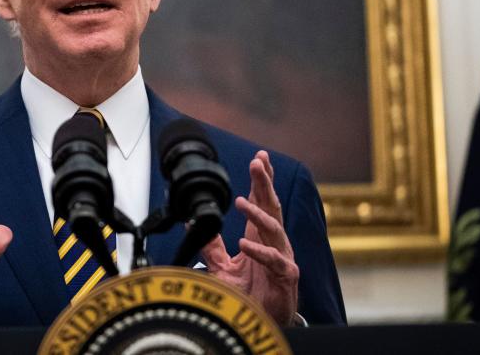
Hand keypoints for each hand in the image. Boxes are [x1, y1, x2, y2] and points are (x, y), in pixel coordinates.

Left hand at [200, 151, 299, 324]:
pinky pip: (274, 260)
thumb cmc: (249, 295)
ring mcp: (282, 257)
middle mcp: (273, 242)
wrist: (262, 322)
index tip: (260, 158)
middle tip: (258, 162)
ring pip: (274, 229)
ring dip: (258, 214)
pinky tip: (245, 244)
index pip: (262, 202)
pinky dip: (259, 251)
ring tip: (240, 201)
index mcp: (260, 236)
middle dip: (265, 183)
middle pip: (271, 206)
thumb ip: (212, 245)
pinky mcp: (286, 276)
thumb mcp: (223, 266)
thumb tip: (193, 223)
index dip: (262, 180)